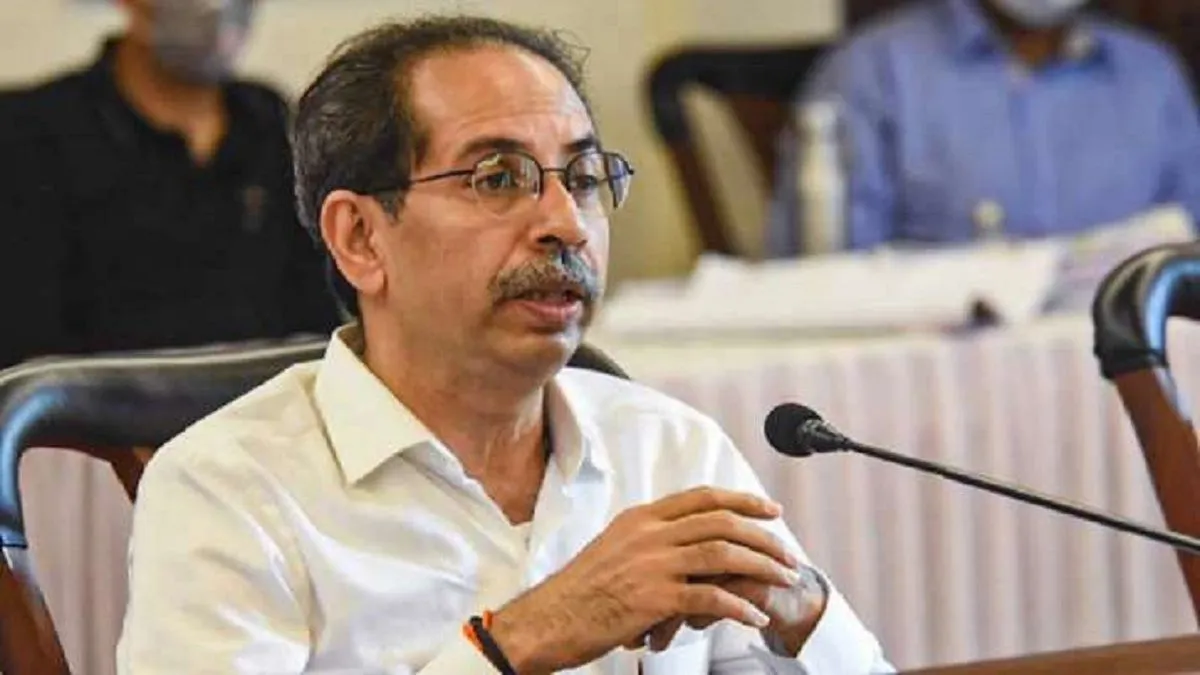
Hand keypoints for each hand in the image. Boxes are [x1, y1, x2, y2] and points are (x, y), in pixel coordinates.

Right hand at [487, 487, 801, 673]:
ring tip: (783, 580)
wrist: (548, 619)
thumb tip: (680, 540)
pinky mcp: (654, 597)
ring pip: (724, 554)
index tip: (769, 510)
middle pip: (721, 521)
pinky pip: (711, 597)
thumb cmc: (578, 592)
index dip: (742, 500)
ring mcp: (653, 563)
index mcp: (640, 518)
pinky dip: (740, 606)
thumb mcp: (612, 548)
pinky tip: (756, 616)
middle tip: (787, 551)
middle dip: (763, 535)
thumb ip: (647, 539)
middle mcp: (649, 533)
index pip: (702, 498)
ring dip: (762, 566)